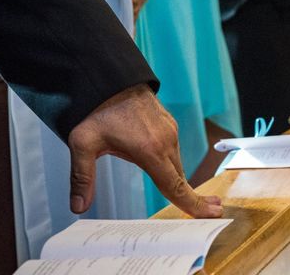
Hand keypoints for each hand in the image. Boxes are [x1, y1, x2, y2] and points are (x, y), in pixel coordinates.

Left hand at [67, 85, 222, 217]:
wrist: (111, 76)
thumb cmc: (97, 108)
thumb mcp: (83, 143)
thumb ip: (82, 177)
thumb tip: (78, 205)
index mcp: (150, 150)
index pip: (175, 186)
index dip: (192, 204)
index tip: (210, 214)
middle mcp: (166, 140)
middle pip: (180, 178)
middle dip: (191, 196)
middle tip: (207, 210)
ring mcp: (170, 130)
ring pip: (177, 163)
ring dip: (176, 178)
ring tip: (176, 192)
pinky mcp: (169, 123)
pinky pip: (174, 149)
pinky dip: (171, 162)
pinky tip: (161, 165)